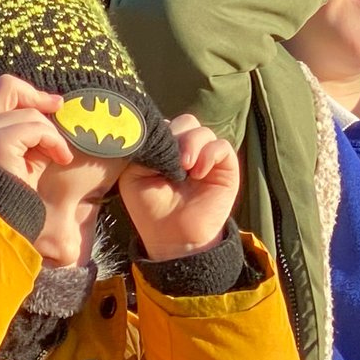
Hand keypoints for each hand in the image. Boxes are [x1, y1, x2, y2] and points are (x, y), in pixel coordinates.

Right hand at [0, 75, 73, 191]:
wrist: (1, 217)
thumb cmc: (15, 189)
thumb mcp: (26, 153)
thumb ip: (34, 131)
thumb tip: (54, 107)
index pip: (1, 91)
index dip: (28, 93)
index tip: (51, 104)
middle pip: (7, 86)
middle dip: (36, 95)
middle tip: (59, 107)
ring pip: (32, 115)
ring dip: (52, 135)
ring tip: (59, 156)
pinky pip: (37, 130)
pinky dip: (54, 143)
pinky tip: (60, 158)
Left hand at [118, 115, 238, 261]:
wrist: (172, 237)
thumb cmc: (149, 208)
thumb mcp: (134, 175)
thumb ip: (144, 148)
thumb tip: (161, 132)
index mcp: (164, 148)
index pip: (165, 124)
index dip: (160, 132)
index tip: (152, 149)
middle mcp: (186, 149)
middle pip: (186, 122)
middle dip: (176, 137)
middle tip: (171, 161)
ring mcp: (206, 157)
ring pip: (203, 130)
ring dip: (192, 145)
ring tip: (185, 168)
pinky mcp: (225, 167)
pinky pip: (222, 145)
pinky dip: (210, 153)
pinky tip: (198, 173)